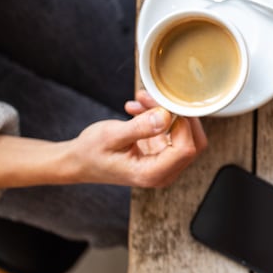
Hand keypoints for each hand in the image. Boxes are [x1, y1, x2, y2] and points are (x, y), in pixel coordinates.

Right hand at [66, 91, 207, 187]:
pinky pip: (170, 132)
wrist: (79, 161)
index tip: (165, 106)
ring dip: (165, 112)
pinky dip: (158, 117)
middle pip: (193, 143)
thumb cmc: (90, 153)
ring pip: (183, 134)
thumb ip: (140, 127)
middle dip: (177, 115)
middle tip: (156, 98)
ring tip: (141, 100)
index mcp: (152, 173)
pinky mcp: (160, 152)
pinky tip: (138, 109)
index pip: (186, 149)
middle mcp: (163, 172)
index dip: (183, 124)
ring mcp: (164, 163)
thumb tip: (166, 116)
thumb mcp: (111, 136)